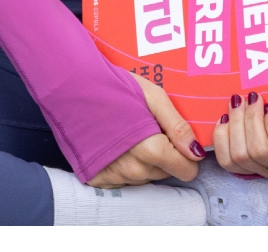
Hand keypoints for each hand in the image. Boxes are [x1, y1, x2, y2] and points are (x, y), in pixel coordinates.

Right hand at [88, 77, 203, 186]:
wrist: (70, 89)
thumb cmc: (114, 86)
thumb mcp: (152, 96)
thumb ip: (177, 125)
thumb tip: (197, 153)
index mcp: (150, 149)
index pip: (186, 171)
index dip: (185, 155)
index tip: (175, 139)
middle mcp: (133, 169)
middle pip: (165, 173)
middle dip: (163, 155)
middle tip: (148, 130)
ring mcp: (114, 176)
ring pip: (145, 177)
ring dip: (144, 161)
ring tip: (129, 134)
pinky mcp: (98, 179)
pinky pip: (124, 181)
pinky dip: (124, 166)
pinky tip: (116, 146)